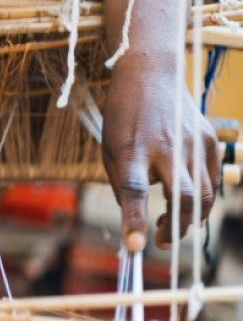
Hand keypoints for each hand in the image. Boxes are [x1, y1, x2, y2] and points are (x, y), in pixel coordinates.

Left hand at [101, 54, 219, 251]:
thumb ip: (122, 183)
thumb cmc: (123, 116)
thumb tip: (136, 217)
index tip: (135, 246)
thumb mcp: (109, 147)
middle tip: (161, 241)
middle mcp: (166, 146)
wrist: (150, 74)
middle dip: (174, 228)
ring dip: (187, 218)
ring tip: (167, 225)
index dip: (135, 219)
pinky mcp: (209, 141)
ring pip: (203, 195)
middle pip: (181, 196)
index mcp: (132, 147)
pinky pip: (211, 181)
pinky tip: (184, 205)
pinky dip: (200, 200)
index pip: (135, 189)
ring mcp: (192, 143)